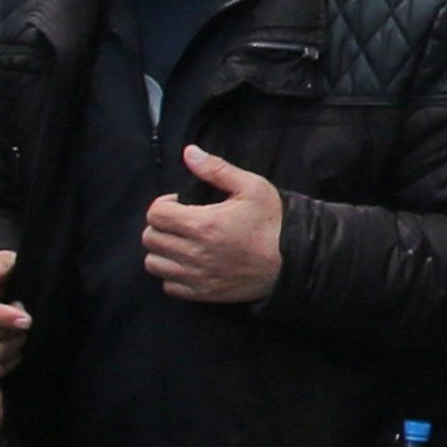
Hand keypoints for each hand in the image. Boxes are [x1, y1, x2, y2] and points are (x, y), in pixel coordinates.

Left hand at [140, 146, 289, 305]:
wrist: (295, 260)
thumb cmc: (274, 221)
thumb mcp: (251, 186)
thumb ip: (216, 169)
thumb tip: (189, 152)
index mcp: (203, 224)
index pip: (155, 214)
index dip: (163, 204)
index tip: (180, 204)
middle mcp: (195, 252)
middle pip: (150, 238)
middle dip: (161, 226)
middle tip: (180, 222)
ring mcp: (197, 276)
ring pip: (154, 263)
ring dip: (163, 251)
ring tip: (182, 243)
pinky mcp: (203, 293)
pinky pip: (169, 286)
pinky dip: (173, 274)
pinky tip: (189, 263)